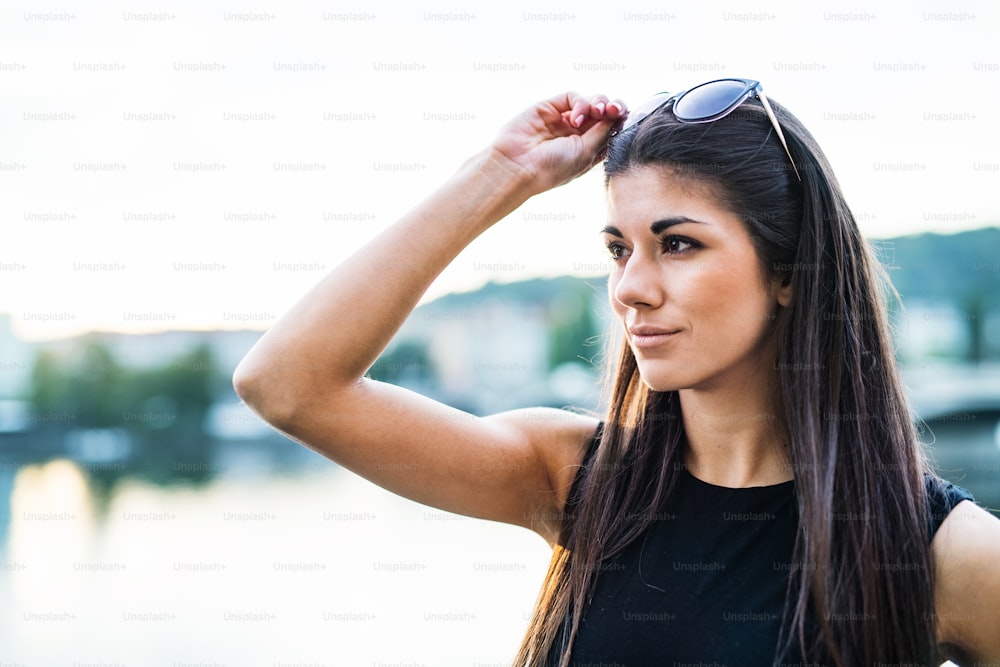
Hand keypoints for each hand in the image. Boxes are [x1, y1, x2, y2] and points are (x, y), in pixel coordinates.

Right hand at [488, 92, 625, 195]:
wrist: (518, 166)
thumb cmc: (552, 168)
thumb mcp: (587, 152)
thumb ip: (603, 131)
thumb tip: (618, 114)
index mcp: (588, 149)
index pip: (612, 129)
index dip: (620, 120)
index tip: (624, 118)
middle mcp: (577, 134)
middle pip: (604, 113)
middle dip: (613, 108)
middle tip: (613, 110)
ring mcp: (563, 120)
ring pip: (591, 102)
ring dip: (599, 103)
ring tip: (597, 112)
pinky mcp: (550, 108)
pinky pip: (572, 97)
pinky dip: (581, 103)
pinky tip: (577, 117)